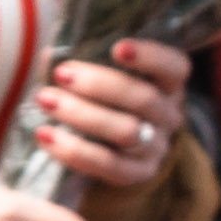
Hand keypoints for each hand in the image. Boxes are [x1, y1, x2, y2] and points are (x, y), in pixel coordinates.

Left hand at [32, 42, 190, 200]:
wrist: (112, 144)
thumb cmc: (104, 93)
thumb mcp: (105, 70)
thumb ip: (86, 57)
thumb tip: (50, 56)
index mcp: (168, 82)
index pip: (174, 67)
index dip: (150, 57)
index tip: (118, 48)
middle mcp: (168, 115)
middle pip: (144, 99)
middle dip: (99, 84)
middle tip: (61, 73)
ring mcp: (156, 147)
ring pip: (127, 132)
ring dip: (82, 115)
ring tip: (45, 100)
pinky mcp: (138, 173)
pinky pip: (110, 165)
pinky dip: (75, 151)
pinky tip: (45, 135)